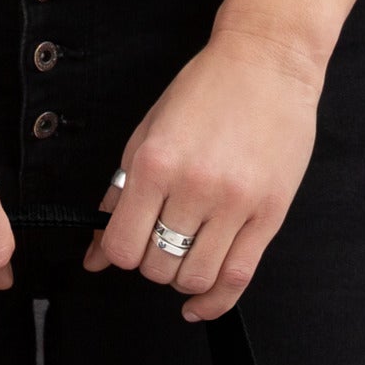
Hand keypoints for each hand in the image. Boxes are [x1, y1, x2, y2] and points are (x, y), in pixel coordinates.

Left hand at [85, 24, 326, 320]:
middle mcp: (194, 186)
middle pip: (157, 268)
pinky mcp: (268, 215)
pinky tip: (200, 303)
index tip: (131, 243)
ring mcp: (234, 203)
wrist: (268, 60)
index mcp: (156, 164)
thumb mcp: (148, 134)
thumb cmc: (206, 92)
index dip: (122, 254)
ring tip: (187, 254)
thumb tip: (95, 256)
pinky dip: (213, 303)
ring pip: (194, 279)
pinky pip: (236, 279)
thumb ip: (120, 197)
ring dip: (183, 278)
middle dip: (154, 263)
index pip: (123, 247)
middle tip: (164, 240)